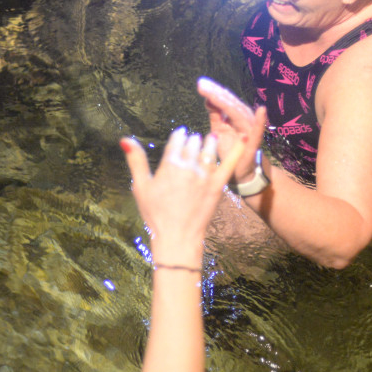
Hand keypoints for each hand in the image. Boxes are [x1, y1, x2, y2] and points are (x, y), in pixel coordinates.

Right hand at [121, 127, 243, 265]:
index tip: (180, 134)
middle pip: (193, 143)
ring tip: (209, 139)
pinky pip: (230, 163)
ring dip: (209, 142)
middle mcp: (189, 166)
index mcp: (170, 164)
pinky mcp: (218, 185)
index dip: (179, 135)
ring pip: (210, 149)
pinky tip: (246, 137)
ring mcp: (205, 175)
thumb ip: (136, 161)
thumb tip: (125, 139)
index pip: (177, 140)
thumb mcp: (141, 187)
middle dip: (192, 140)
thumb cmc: (155, 214)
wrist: (177, 237)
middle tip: (193, 141)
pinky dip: (238, 149)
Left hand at [199, 77, 267, 182]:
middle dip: (217, 93)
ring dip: (229, 102)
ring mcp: (250, 130)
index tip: (200, 84)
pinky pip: (259, 132)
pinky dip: (261, 121)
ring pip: (240, 114)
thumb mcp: (219, 130)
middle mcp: (245, 119)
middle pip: (230, 104)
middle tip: (202, 84)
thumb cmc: (231, 149)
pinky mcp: (254, 144)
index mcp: (235, 116)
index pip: (224, 101)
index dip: (213, 92)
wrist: (240, 172)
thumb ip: (215, 115)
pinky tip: (262, 110)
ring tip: (216, 92)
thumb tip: (208, 98)